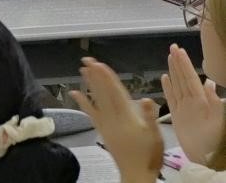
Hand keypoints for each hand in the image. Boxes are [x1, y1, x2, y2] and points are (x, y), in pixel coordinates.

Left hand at [70, 58, 162, 182]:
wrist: (137, 174)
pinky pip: (90, 113)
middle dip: (96, 76)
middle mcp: (114, 118)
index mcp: (128, 118)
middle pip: (103, 93)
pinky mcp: (102, 130)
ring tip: (82, 70)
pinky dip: (82, 102)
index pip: (116, 93)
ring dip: (89, 84)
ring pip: (96, 100)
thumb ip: (150, 117)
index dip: (108, 78)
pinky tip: (75, 93)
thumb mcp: (156, 136)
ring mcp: (106, 124)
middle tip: (87, 60)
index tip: (100, 65)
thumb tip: (147, 99)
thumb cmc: (149, 155)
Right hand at [163, 43, 224, 164]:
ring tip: (169, 57)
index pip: (190, 78)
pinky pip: (171, 97)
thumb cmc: (212, 142)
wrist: (205, 158)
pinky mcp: (177, 115)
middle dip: (178, 62)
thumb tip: (210, 83)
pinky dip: (167, 87)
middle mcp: (191, 101)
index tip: (178, 50)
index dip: (184, 64)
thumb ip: (214, 103)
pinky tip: (164, 78)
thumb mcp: (217, 122)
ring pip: (177, 84)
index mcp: (200, 101)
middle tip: (173, 47)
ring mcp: (184, 107)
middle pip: (183, 78)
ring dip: (173, 71)